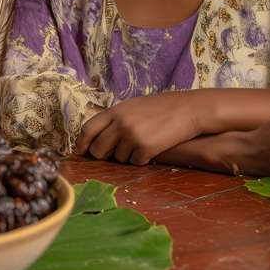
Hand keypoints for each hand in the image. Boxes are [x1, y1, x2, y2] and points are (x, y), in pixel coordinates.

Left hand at [75, 92, 202, 164]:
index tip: (80, 151)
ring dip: (126, 156)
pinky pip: (135, 162)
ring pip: (118, 158)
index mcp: (114, 111)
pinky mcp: (146, 148)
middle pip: (98, 149)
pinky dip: (142, 159)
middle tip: (113, 153)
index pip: (87, 129)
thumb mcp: (132, 106)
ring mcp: (132, 136)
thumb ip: (115, 118)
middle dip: (103, 155)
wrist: (188, 109)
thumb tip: (97, 134)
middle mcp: (120, 123)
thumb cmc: (161, 107)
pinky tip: (152, 148)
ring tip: (141, 143)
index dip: (81, 143)